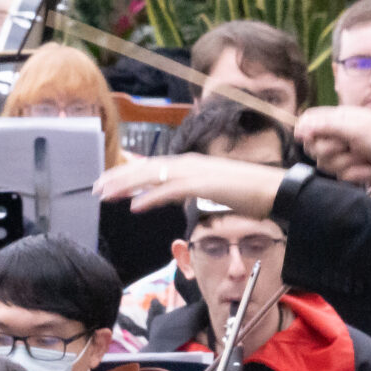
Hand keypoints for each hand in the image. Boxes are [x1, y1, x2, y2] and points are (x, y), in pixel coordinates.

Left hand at [96, 155, 280, 218]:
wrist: (274, 190)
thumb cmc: (249, 192)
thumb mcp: (214, 190)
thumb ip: (193, 191)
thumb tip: (178, 196)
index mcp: (191, 164)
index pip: (153, 166)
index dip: (128, 173)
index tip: (109, 181)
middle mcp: (189, 163)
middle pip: (146, 168)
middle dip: (118, 177)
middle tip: (95, 187)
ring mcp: (195, 172)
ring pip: (152, 177)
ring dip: (126, 185)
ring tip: (105, 195)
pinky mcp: (203, 185)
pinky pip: (170, 191)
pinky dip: (150, 198)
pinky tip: (134, 206)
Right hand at [294, 106, 370, 188]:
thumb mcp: (355, 128)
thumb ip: (324, 127)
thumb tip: (297, 128)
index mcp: (339, 118)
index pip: (309, 120)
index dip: (306, 131)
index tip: (309, 138)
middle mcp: (339, 134)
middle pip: (313, 146)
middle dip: (329, 150)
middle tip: (347, 146)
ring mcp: (346, 153)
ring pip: (325, 164)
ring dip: (345, 164)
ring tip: (364, 159)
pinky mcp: (352, 171)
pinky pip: (339, 177)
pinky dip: (354, 175)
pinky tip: (369, 171)